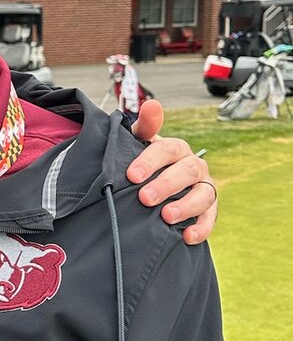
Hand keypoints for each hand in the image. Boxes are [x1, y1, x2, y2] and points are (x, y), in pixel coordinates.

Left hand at [127, 100, 215, 245]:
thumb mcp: (139, 144)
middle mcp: (194, 166)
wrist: (150, 186)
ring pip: (203, 194)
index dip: (151, 161)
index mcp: (176, 149)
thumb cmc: (144, 164)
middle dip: (166, 185)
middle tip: (144, 198)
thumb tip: (152, 104)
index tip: (132, 175)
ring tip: (166, 216)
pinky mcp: (207, 211)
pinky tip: (186, 236)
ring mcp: (203, 188)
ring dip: (186, 206)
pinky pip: (210, 219)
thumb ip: (144, 127)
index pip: (168, 150)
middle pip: (187, 172)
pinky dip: (201, 228)